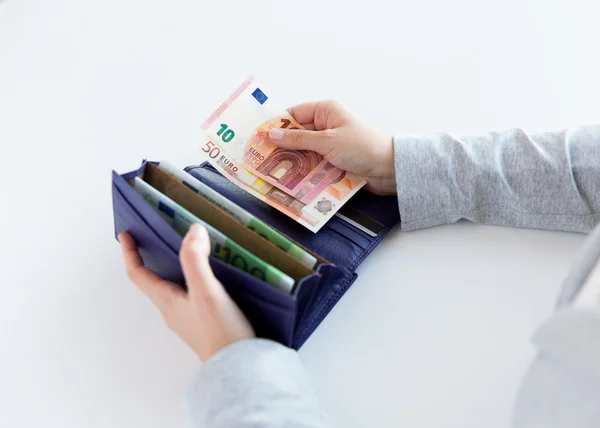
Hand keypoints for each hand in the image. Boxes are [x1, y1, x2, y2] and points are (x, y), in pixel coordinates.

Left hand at [119, 224, 254, 361]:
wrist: (239, 366)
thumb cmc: (219, 331)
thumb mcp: (206, 290)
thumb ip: (196, 260)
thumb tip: (193, 231)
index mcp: (166, 301)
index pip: (138, 274)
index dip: (130, 253)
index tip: (126, 234)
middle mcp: (172, 310)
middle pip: (154, 281)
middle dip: (152, 258)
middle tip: (158, 238)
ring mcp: (188, 319)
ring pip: (174, 288)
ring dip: (175, 269)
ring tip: (188, 251)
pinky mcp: (204, 324)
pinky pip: (192, 296)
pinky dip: (194, 280)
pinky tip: (212, 277)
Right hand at [268, 100, 395, 194]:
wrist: (389, 170)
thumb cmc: (362, 147)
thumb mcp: (327, 141)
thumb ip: (298, 139)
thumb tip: (272, 134)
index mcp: (326, 111)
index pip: (294, 114)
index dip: (277, 125)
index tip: (259, 137)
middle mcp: (327, 125)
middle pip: (297, 135)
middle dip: (282, 147)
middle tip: (262, 159)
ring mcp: (330, 145)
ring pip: (304, 152)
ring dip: (293, 162)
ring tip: (272, 172)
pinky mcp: (334, 161)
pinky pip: (314, 164)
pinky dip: (304, 171)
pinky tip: (291, 180)